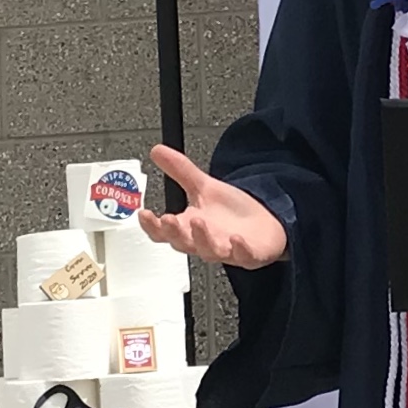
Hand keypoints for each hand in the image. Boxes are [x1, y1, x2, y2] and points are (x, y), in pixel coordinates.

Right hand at [138, 144, 287, 267]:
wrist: (263, 225)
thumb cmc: (230, 213)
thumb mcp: (204, 187)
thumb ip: (180, 171)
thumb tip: (158, 151)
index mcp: (189, 228)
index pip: (164, 232)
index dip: (152, 225)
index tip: (144, 214)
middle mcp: (204, 242)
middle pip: (183, 243)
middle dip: (174, 232)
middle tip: (167, 219)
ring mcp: (226, 250)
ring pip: (209, 251)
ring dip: (202, 238)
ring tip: (198, 222)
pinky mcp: (249, 254)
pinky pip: (243, 255)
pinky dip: (239, 248)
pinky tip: (236, 239)